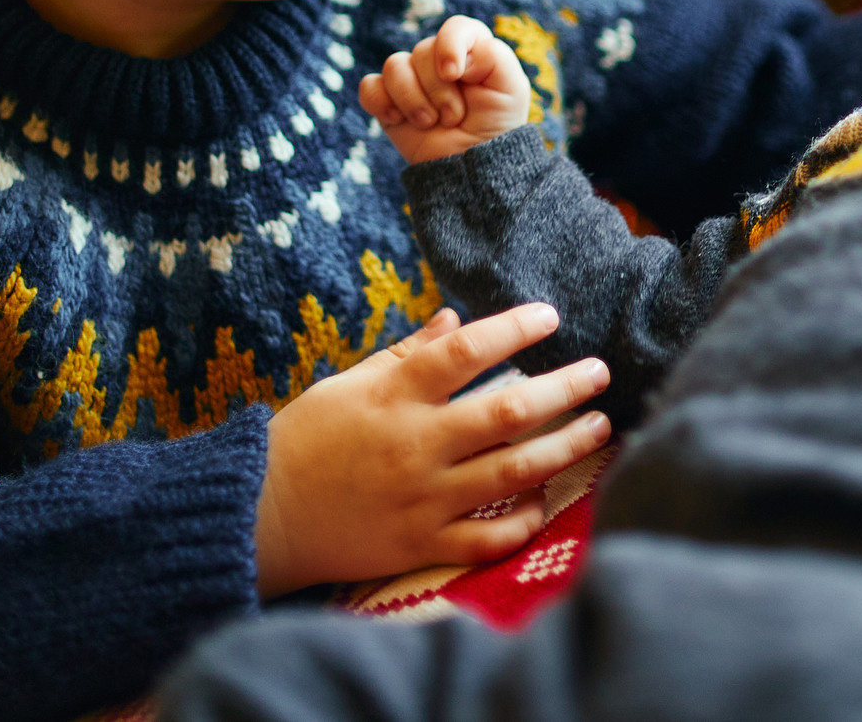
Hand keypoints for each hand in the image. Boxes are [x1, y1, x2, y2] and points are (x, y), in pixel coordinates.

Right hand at [253, 304, 610, 594]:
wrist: (260, 516)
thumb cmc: (304, 440)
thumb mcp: (347, 384)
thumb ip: (406, 355)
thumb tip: (454, 319)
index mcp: (394, 396)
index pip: (465, 351)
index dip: (512, 329)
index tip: (550, 315)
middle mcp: (416, 444)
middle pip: (509, 412)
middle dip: (565, 389)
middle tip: (601, 373)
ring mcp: (423, 498)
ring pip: (513, 473)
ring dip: (565, 448)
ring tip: (599, 428)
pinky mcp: (420, 545)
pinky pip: (487, 538)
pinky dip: (523, 521)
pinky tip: (544, 500)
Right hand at [359, 15, 533, 164]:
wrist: (472, 168)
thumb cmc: (496, 125)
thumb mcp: (511, 89)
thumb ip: (494, 57)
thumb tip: (459, 55)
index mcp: (471, 50)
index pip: (456, 28)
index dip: (450, 46)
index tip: (454, 74)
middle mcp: (438, 60)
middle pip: (422, 51)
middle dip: (438, 90)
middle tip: (454, 117)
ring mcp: (412, 80)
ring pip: (394, 66)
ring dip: (413, 100)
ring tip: (430, 123)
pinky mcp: (388, 102)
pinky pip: (370, 87)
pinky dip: (380, 102)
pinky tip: (398, 120)